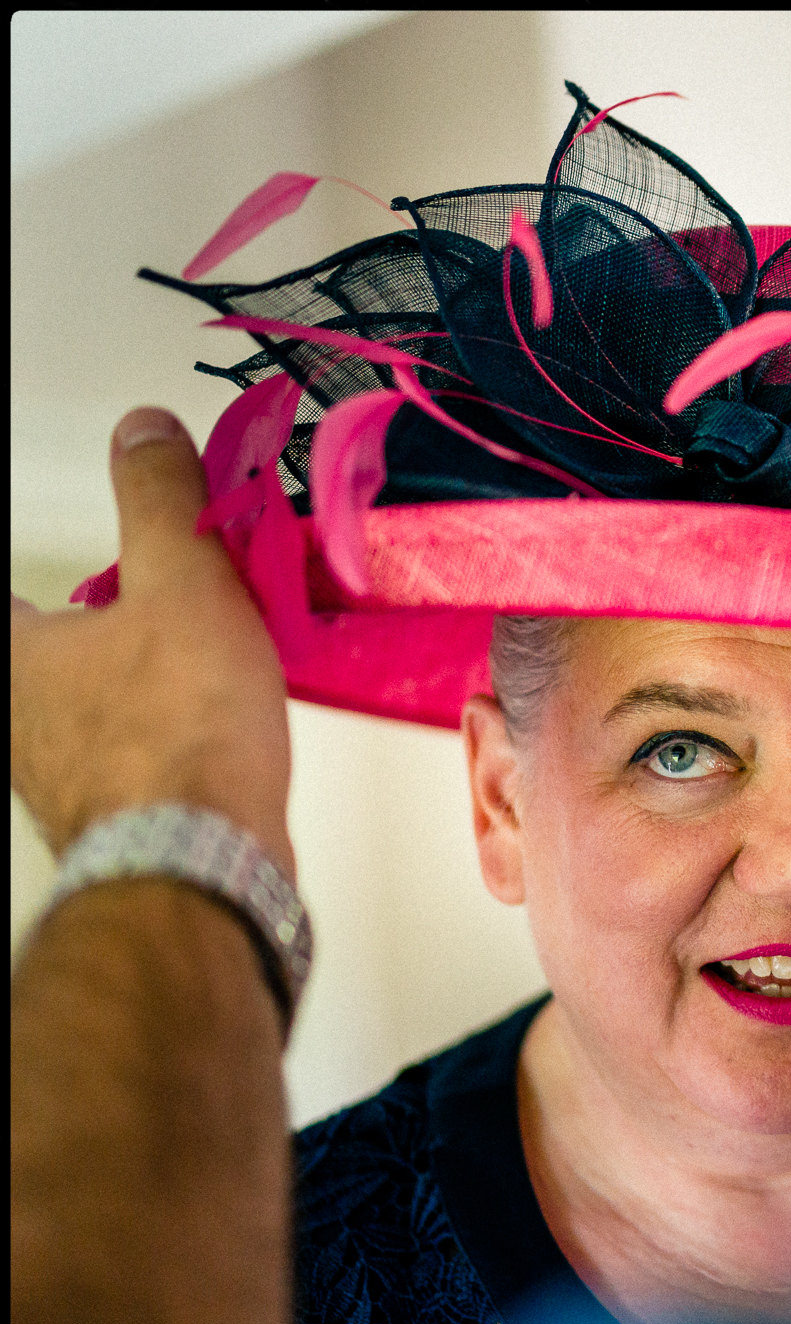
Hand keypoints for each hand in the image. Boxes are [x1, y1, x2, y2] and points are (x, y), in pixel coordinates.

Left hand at [11, 408, 294, 880]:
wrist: (205, 859)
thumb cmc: (178, 735)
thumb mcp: (186, 580)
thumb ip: (162, 499)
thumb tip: (144, 431)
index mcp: (12, 654)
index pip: (3, 602)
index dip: (28, 585)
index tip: (59, 578)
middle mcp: (16, 720)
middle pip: (32, 659)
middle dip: (76, 632)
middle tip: (128, 605)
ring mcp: (57, 777)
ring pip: (74, 713)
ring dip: (117, 688)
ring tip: (182, 662)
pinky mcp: (110, 818)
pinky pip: (122, 759)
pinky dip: (155, 737)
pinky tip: (201, 730)